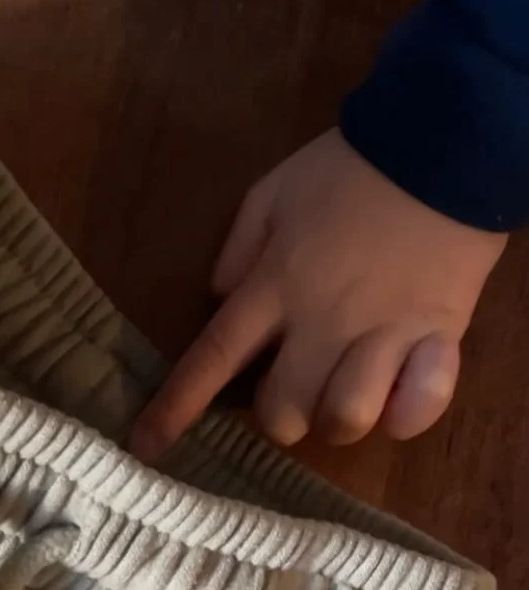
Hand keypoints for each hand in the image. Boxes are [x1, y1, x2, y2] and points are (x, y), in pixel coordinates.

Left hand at [132, 130, 505, 460]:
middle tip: (298, 389)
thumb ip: (238, 252)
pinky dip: (407, 414)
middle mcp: (322, 323)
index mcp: (275, 287)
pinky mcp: (437, 338)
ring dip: (340, 419)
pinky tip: (402, 396)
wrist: (443, 142)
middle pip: (282, 412)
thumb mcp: (273, 194)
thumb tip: (219, 302)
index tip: (146, 447)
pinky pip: (416, 408)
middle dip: (282, 418)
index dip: (176, 407)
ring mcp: (383, 334)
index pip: (212, 359)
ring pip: (345, 420)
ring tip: (350, 393)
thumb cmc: (350, 170)